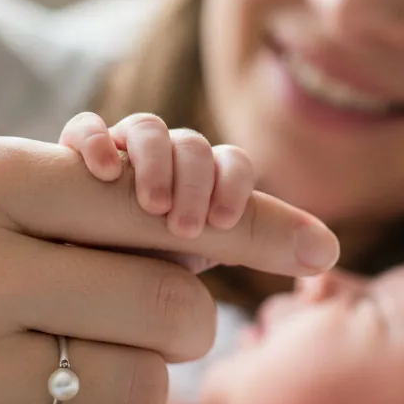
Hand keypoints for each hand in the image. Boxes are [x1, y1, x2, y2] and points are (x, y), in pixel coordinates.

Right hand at [0, 135, 336, 403]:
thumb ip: (76, 188)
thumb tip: (208, 215)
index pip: (158, 200)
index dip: (252, 223)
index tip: (319, 245)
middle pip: (171, 306)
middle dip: (184, 314)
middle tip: (147, 312)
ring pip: (141, 390)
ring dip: (138, 380)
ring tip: (72, 359)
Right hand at [60, 112, 255, 271]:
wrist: (79, 275)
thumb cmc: (147, 269)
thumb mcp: (202, 257)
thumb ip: (257, 244)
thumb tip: (328, 251)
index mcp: (204, 182)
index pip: (232, 163)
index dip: (233, 184)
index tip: (222, 221)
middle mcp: (167, 160)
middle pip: (193, 144)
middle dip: (195, 181)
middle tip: (185, 226)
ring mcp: (121, 153)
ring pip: (147, 129)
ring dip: (155, 162)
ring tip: (151, 204)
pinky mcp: (74, 154)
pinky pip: (87, 128)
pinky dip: (96, 139)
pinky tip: (101, 170)